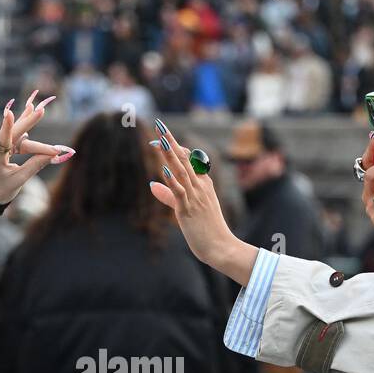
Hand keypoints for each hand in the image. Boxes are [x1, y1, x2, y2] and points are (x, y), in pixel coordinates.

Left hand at [0, 89, 74, 204]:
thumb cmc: (0, 189)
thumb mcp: (19, 180)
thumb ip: (35, 165)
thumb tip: (53, 154)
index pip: (3, 139)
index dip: (7, 126)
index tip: (9, 113)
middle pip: (15, 132)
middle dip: (29, 122)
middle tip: (41, 110)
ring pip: (17, 132)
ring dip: (27, 120)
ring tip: (36, 107)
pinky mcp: (3, 146)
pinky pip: (16, 136)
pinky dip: (25, 127)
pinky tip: (29, 111)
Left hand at [147, 118, 255, 284]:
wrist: (221, 247)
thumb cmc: (205, 229)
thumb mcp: (184, 209)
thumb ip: (169, 195)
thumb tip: (152, 185)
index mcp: (204, 184)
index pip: (189, 159)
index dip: (174, 147)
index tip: (159, 138)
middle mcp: (200, 186)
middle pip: (184, 159)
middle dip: (171, 142)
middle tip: (159, 125)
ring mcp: (196, 197)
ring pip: (181, 170)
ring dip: (170, 154)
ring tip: (159, 139)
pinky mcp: (189, 209)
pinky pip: (180, 191)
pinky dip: (172, 179)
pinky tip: (164, 167)